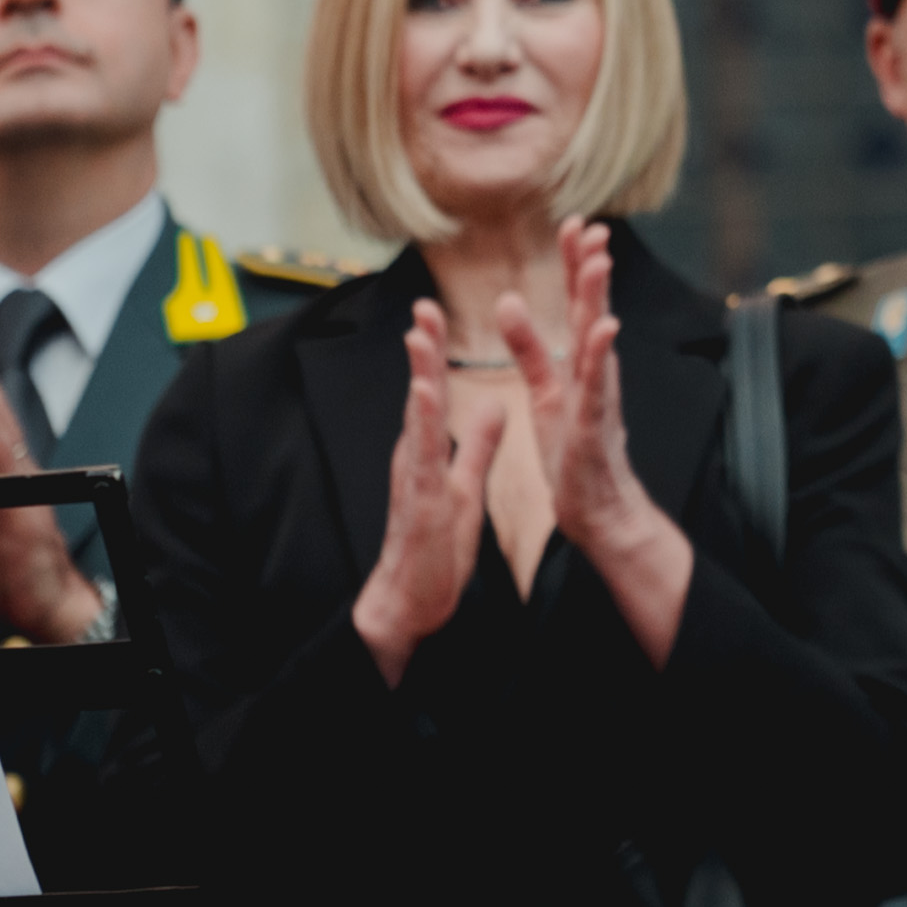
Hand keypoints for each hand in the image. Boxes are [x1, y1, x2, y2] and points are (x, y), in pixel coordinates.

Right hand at [351, 299, 512, 686]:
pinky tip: (425, 397)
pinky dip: (424, 425)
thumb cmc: (435, 545)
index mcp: (427, 451)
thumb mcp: (464, 484)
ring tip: (420, 336)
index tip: (434, 312)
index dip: (433, 352)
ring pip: (416, 420)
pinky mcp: (422, 501)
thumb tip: (492, 404)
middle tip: (423, 305)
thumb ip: (476, 444)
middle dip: (421, 350)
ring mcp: (415, 478)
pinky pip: (423, 459)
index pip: (431, 390)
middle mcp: (415, 457)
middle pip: (419, 393)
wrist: (414, 600)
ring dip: (418, 376)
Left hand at [504, 221, 691, 667]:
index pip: (576, 302)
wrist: (596, 508)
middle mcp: (594, 371)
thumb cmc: (573, 451)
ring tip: (598, 260)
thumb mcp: (545, 390)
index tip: (573, 222)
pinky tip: (605, 327)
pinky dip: (601, 355)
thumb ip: (529, 346)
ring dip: (597, 298)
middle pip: (590, 308)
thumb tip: (510, 300)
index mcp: (578, 362)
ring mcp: (597, 396)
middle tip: (590, 224)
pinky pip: (596, 386)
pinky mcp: (591, 426)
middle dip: (589, 267)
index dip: (574, 263)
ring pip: (597, 339)